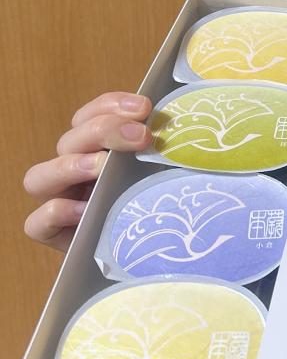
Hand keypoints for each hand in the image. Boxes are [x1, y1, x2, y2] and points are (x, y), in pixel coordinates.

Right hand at [23, 91, 153, 251]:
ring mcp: (59, 202)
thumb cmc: (161, 206)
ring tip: (101, 166)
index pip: (90, 116)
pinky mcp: (55, 236)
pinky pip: (36, 223)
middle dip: (103, 130)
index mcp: (96, 149)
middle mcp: (73, 171)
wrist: (156, 253)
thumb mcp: (164, 173)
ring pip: (38, 177)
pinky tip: (85, 210)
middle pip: (69, 141)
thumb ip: (162, 152)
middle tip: (140, 137)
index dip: (111, 105)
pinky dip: (56, 213)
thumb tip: (177, 128)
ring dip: (70, 165)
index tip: (144, 108)